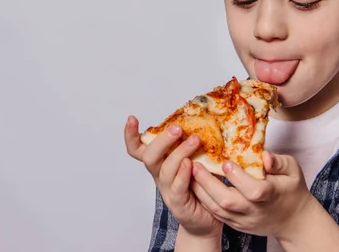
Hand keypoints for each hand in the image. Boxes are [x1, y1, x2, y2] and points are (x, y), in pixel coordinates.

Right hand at [124, 115, 221, 238]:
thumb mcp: (195, 160)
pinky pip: (176, 187)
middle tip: (177, 128)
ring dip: (178, 152)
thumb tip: (205, 119)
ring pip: (164, 169)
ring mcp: (167, 190)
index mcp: (160, 163)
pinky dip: (182, 174)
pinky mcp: (178, 203)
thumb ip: (193, 145)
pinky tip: (190, 164)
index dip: (131, 135)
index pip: (139, 149)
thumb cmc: (201, 186)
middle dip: (161, 140)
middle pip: (149, 156)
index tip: (132, 118)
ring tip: (194, 140)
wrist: (206, 220)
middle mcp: (160, 175)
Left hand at [191, 151, 314, 239]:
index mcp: (271, 195)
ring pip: (219, 210)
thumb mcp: (293, 170)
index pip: (254, 190)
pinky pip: (217, 215)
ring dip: (201, 192)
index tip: (225, 162)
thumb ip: (279, 162)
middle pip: (229, 202)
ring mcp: (245, 220)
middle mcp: (256, 211)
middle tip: (195, 165)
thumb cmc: (292, 189)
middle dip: (208, 184)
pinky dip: (205, 201)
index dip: (238, 178)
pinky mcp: (237, 225)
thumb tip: (265, 156)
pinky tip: (196, 187)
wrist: (294, 220)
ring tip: (190, 174)